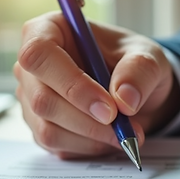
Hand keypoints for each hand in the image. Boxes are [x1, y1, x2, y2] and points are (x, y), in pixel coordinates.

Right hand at [13, 12, 179, 158]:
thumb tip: (124, 100)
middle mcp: (32, 66)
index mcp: (50, 31)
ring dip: (91, 137)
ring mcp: (32, 98)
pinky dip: (88, 147)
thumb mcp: (148, 57)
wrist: (134, 92)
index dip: (71, 83)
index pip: (39, 55)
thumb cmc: (132, 64)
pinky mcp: (39, 126)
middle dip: (87, 120)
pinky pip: (55, 146)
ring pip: (48, 128)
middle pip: (42, 99)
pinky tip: (109, 138)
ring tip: (125, 133)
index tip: (109, 107)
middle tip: (125, 128)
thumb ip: (140, 71)